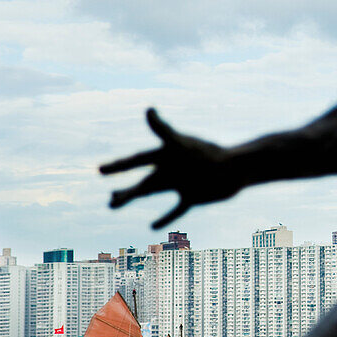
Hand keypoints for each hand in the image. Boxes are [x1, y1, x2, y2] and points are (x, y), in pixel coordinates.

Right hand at [99, 108, 240, 228]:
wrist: (237, 168)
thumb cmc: (208, 154)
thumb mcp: (182, 144)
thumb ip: (164, 130)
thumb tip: (148, 109)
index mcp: (166, 154)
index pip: (139, 160)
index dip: (120, 166)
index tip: (99, 170)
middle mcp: (171, 168)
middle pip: (143, 180)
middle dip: (126, 190)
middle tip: (110, 200)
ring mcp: (180, 182)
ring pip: (152, 192)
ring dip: (134, 197)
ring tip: (112, 203)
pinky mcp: (192, 196)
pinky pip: (175, 209)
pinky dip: (165, 218)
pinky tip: (152, 226)